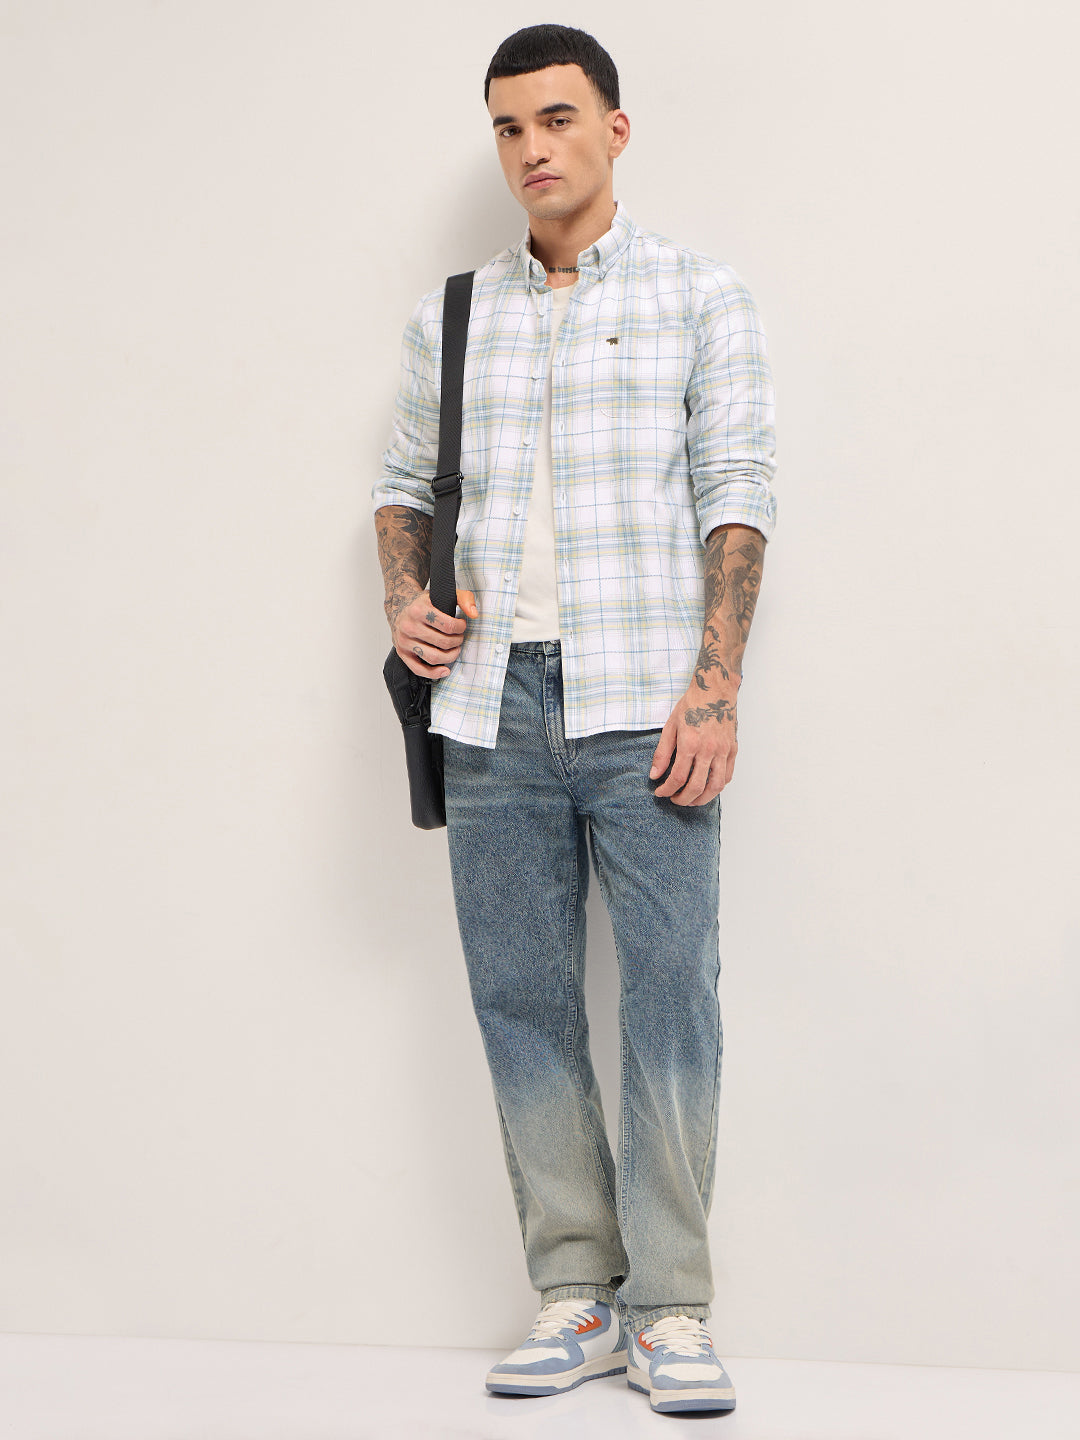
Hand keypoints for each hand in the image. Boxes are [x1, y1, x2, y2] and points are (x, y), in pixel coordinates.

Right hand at [389, 587, 478, 678]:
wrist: (399, 607)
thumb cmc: (423, 603)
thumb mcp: (442, 594)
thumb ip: (463, 598)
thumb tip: (474, 614)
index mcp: (419, 610)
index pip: (448, 625)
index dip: (460, 628)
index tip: (461, 626)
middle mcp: (409, 626)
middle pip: (443, 643)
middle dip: (457, 642)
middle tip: (459, 638)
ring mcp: (404, 641)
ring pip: (433, 657)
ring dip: (450, 657)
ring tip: (454, 650)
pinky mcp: (402, 653)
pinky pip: (418, 669)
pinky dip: (434, 673)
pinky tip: (445, 670)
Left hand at [649, 685, 738, 805]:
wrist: (715, 690)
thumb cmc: (692, 705)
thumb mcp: (670, 726)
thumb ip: (662, 753)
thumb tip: (654, 775)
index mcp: (690, 744)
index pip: (677, 777)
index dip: (667, 790)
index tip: (660, 792)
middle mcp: (708, 750)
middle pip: (697, 787)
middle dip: (683, 799)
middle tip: (675, 800)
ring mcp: (723, 751)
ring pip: (716, 786)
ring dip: (703, 799)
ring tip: (692, 800)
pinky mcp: (732, 749)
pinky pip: (727, 775)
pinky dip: (717, 786)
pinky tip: (707, 787)